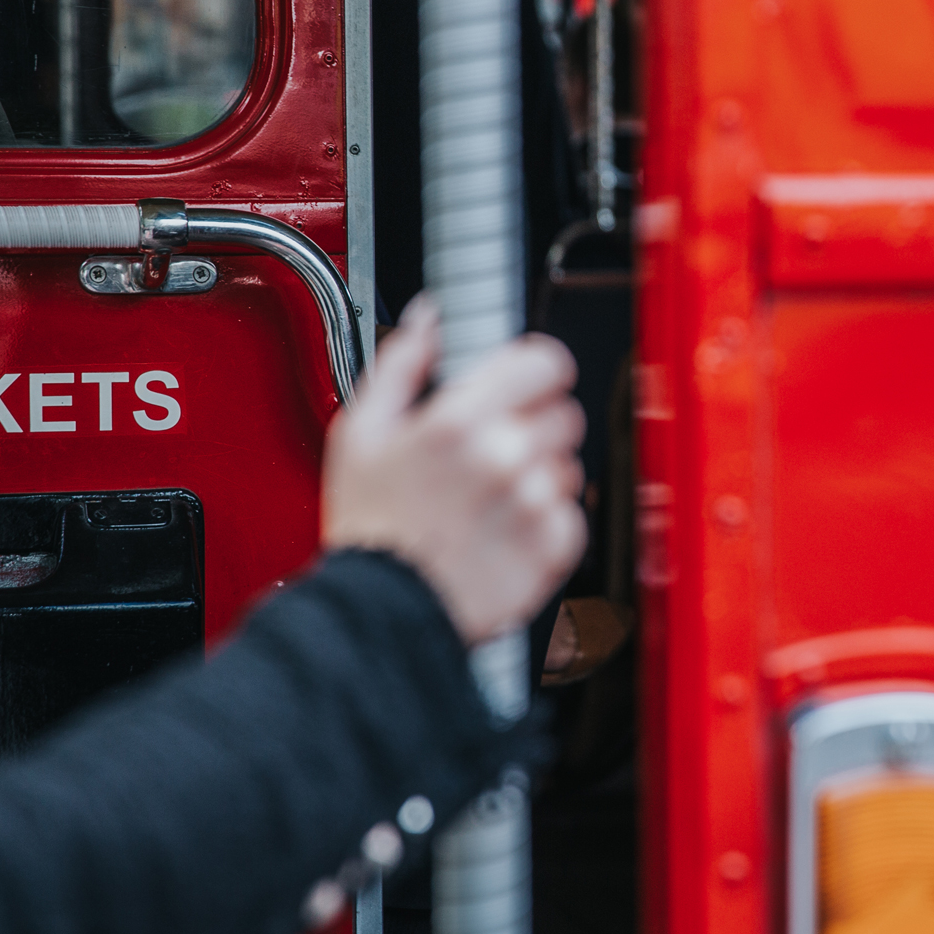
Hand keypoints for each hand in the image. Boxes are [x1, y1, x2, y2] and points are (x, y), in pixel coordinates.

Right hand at [322, 298, 587, 642]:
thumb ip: (400, 364)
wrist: (381, 612)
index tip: (528, 381)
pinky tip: (505, 531)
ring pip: (569, 465)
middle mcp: (505, 457)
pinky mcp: (551, 549)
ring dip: (540, 477)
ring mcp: (533, 504)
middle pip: (563, 413)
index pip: (545, 362)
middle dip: (534, 425)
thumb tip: (427, 320)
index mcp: (460, 420)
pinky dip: (548, 523)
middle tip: (495, 451)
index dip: (537, 369)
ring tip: (491, 500)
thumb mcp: (361, 432)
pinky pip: (573, 516)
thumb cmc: (369, 528)